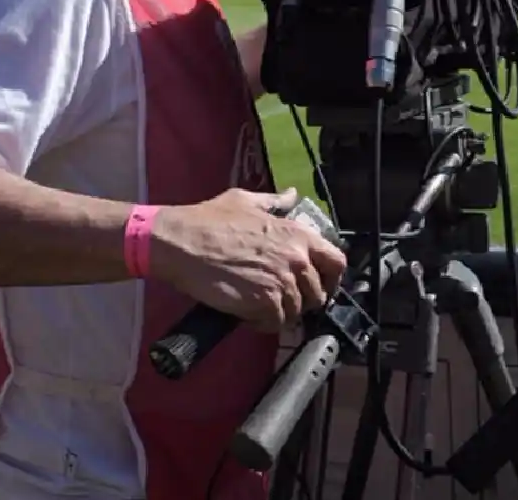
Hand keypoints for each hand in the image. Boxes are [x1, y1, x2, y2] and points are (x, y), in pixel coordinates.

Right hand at [151, 188, 346, 332]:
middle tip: (283, 300)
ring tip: (262, 307)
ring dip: (282, 313)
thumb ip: (275, 202)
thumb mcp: (246, 200)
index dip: (331, 277)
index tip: (319, 284)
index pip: (336, 262)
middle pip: (318, 293)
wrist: (181, 242)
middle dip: (303, 299)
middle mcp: (296, 258)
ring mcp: (282, 282)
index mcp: (297, 234)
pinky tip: (250, 315)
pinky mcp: (265, 303)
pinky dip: (265, 323)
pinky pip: (277, 322)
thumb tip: (292, 195)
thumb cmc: (209, 220)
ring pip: (297, 311)